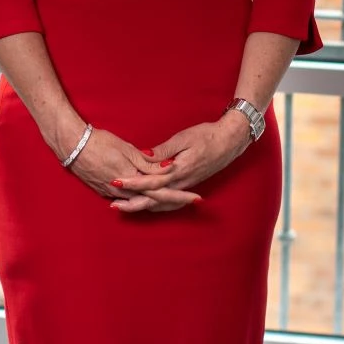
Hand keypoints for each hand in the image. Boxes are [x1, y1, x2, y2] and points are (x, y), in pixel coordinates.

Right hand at [56, 124, 199, 211]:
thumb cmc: (100, 142)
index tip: (197, 198)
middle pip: (154, 201)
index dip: (180, 195)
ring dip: (159, 203)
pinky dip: (142, 201)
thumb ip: (148, 162)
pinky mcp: (105, 191)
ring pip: (142, 203)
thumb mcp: (127, 149)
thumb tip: (168, 169)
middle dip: (174, 201)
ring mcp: (113, 194)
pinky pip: (128, 201)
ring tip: (177, 201)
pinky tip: (150, 200)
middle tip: (192, 201)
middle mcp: (124, 192)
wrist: (73, 145)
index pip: (162, 192)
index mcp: (132, 180)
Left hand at [108, 112, 251, 213]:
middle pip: (154, 199)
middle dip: (133, 203)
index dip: (133, 183)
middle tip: (113, 206)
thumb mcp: (184, 138)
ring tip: (124, 208)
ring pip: (161, 204)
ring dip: (143, 206)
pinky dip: (156, 205)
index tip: (116, 182)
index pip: (151, 182)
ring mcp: (186, 186)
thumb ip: (164, 150)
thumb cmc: (207, 136)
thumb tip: (145, 156)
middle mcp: (182, 183)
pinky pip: (169, 201)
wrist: (230, 141)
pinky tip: (147, 205)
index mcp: (179, 171)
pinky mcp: (188, 185)